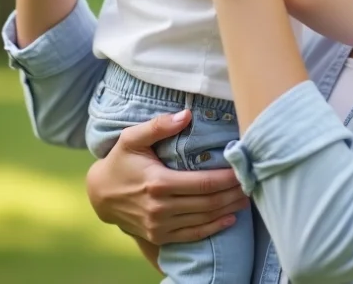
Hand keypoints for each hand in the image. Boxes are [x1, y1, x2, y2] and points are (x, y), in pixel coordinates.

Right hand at [86, 109, 248, 244]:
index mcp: (158, 183)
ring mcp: (160, 225)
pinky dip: (213, 228)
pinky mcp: (159, 236)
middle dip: (233, 193)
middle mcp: (160, 208)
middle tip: (252, 183)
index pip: (204, 183)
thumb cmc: (120, 162)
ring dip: (228, 209)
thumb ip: (158, 126)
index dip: (228, 178)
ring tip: (247, 198)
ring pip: (204, 219)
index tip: (244, 169)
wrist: (100, 195)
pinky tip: (230, 219)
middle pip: (208, 202)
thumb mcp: (131, 139)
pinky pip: (192, 235)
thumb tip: (186, 114)